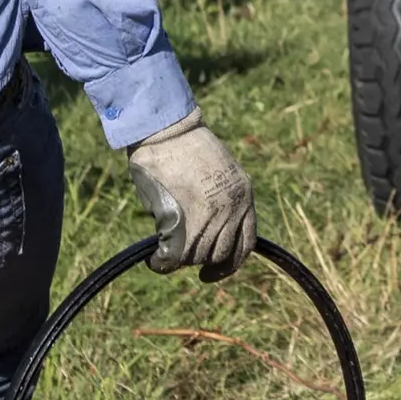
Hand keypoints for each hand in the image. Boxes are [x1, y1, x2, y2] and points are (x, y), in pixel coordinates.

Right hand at [126, 113, 256, 279]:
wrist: (167, 129)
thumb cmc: (185, 146)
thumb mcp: (217, 171)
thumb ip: (219, 200)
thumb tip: (206, 232)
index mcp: (243, 195)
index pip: (246, 244)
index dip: (230, 263)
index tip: (213, 270)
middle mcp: (232, 208)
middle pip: (219, 254)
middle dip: (200, 259)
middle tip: (181, 253)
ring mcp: (208, 215)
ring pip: (196, 256)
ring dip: (181, 258)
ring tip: (166, 249)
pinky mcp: (181, 220)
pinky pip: (173, 258)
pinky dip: (162, 264)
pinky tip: (154, 259)